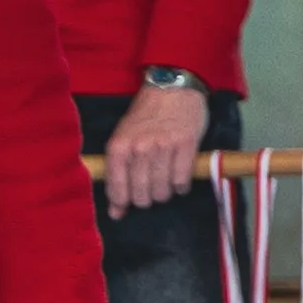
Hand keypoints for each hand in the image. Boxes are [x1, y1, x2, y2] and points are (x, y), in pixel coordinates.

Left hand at [102, 74, 213, 211]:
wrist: (173, 88)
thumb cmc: (145, 116)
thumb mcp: (124, 139)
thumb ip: (118, 175)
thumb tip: (116, 213)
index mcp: (119, 146)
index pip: (117, 189)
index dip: (123, 202)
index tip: (128, 203)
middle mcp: (140, 148)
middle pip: (142, 195)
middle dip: (147, 199)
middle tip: (151, 191)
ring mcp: (164, 146)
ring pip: (162, 191)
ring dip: (164, 194)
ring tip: (166, 184)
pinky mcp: (186, 145)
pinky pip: (182, 180)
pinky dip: (181, 187)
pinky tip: (180, 180)